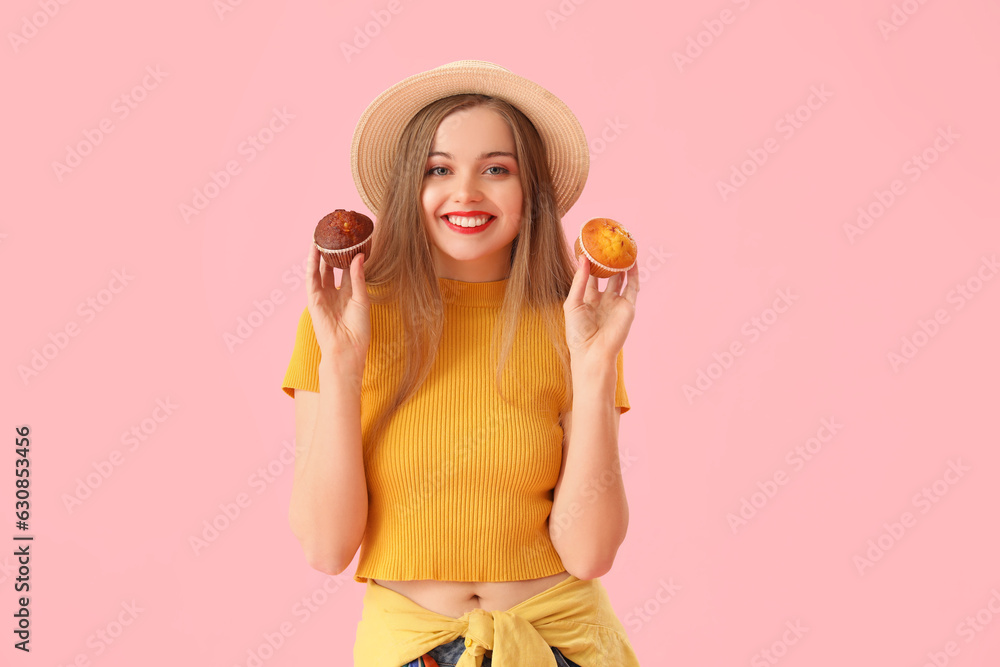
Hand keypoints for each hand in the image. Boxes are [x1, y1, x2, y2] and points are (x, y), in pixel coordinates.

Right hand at [305, 244, 370, 372]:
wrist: (347, 348)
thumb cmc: (358, 329)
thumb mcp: (362, 298)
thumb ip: (358, 277)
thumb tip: (359, 256)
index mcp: (349, 293)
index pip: (347, 270)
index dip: (349, 255)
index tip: (353, 240)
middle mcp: (335, 292)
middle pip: (332, 267)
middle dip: (332, 252)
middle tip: (334, 234)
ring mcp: (323, 295)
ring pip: (320, 270)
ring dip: (320, 254)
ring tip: (321, 236)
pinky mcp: (314, 299)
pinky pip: (311, 278)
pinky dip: (312, 264)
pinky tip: (314, 251)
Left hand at [563, 255, 638, 365]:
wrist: (593, 352)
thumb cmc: (578, 332)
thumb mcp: (573, 302)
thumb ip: (579, 281)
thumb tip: (583, 259)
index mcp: (588, 300)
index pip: (590, 277)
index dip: (591, 263)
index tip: (590, 246)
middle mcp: (603, 300)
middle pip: (607, 276)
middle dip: (608, 262)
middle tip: (609, 244)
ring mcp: (617, 303)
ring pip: (621, 279)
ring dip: (622, 265)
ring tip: (623, 248)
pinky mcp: (628, 307)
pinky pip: (633, 287)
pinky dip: (634, 274)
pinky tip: (632, 261)